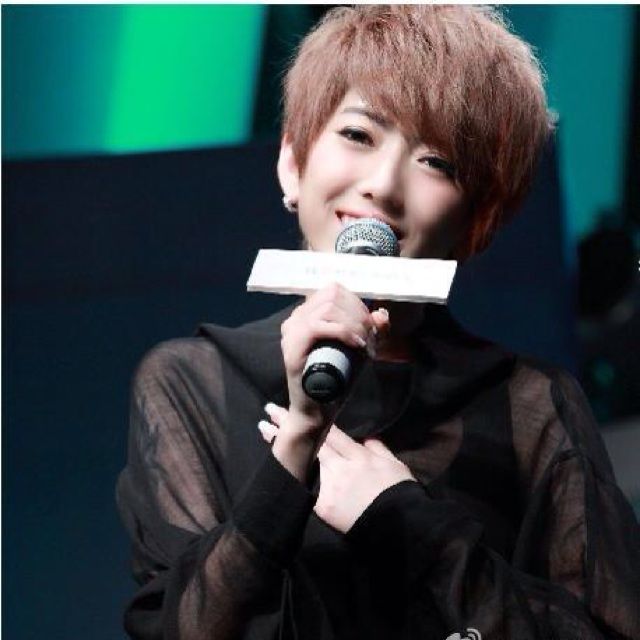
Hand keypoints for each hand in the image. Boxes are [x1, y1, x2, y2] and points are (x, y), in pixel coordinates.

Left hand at [260, 403, 414, 533]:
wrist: (399, 527)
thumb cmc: (399, 494)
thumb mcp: (395, 466)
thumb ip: (379, 449)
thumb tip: (367, 438)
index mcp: (359, 455)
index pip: (331, 432)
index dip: (313, 418)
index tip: (296, 405)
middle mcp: (341, 467)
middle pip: (311, 441)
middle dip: (290, 424)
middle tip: (269, 410)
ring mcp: (330, 486)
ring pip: (302, 460)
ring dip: (281, 445)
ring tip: (264, 429)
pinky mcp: (323, 507)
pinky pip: (304, 488)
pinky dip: (289, 475)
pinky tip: (273, 464)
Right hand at [280, 283, 388, 430]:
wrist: (318, 411)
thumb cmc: (337, 380)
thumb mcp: (360, 350)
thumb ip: (372, 332)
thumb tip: (381, 314)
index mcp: (306, 315)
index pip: (333, 290)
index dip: (356, 304)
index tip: (368, 326)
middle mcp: (295, 320)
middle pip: (332, 295)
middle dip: (358, 314)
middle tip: (369, 338)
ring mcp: (291, 333)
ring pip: (327, 308)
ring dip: (353, 324)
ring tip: (363, 344)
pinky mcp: (292, 348)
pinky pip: (317, 327)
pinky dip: (343, 333)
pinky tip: (357, 346)